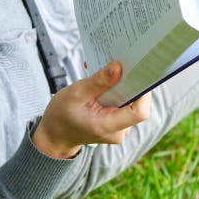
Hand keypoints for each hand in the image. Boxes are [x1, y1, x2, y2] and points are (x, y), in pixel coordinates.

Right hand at [32, 61, 151, 157]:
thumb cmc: (61, 115)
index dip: (143, 92)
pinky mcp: (116, 123)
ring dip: (119, 86)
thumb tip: (119, 67)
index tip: (137, 72)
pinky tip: (101, 84)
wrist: (55, 134)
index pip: (139, 112)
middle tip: (118, 65)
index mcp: (107, 126)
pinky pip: (122, 104)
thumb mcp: (75, 94)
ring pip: (128, 102)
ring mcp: (118, 128)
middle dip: (128, 84)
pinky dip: (114, 92)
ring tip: (103, 73)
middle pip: (135, 104)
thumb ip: (98, 81)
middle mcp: (118, 131)